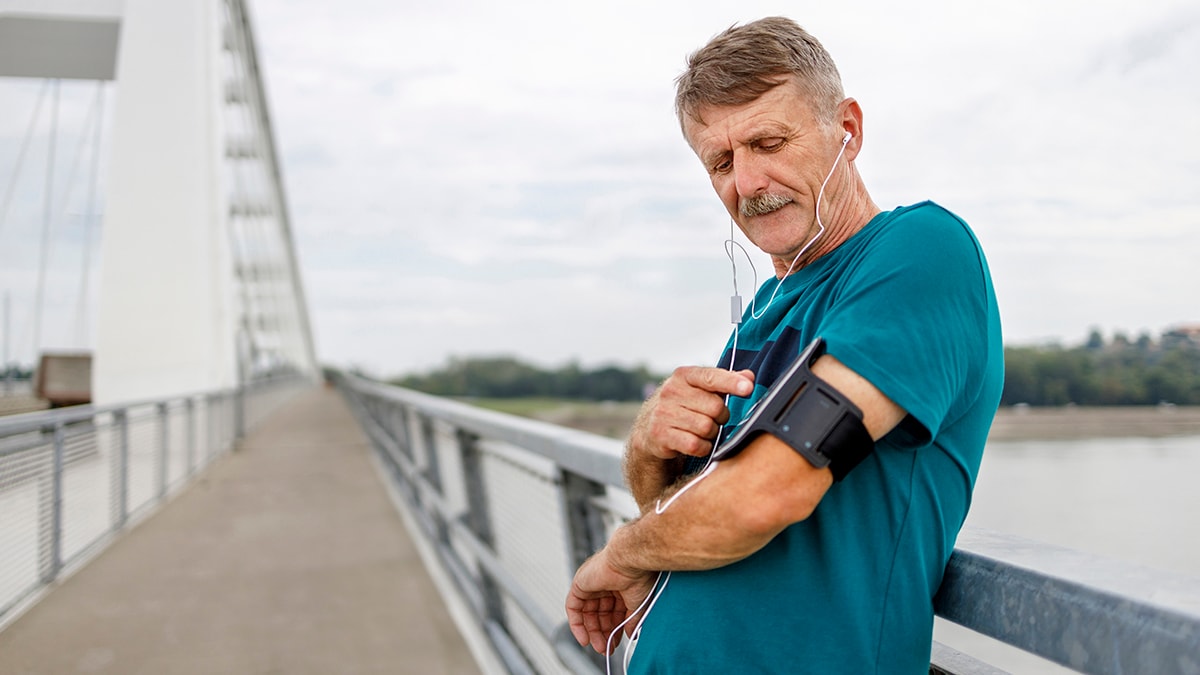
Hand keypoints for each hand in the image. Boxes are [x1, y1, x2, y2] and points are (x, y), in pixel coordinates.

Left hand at [565, 547, 656, 654]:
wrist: (629, 560)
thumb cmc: (639, 575)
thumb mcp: (639, 605)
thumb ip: (633, 621)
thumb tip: (632, 636)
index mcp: (620, 585)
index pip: (614, 611)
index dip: (615, 629)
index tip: (617, 643)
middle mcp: (605, 584)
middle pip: (600, 614)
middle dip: (604, 633)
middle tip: (607, 649)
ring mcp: (591, 583)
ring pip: (587, 613)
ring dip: (593, 632)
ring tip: (600, 647)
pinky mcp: (579, 584)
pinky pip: (573, 607)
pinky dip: (577, 625)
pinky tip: (585, 640)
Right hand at [629, 366, 753, 460]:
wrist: (649, 428)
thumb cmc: (683, 405)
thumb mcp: (700, 389)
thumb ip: (725, 381)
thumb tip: (749, 376)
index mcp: (683, 375)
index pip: (711, 377)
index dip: (732, 383)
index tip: (747, 389)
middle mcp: (671, 391)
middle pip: (715, 407)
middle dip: (721, 416)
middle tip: (714, 418)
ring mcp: (663, 413)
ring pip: (707, 427)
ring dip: (711, 433)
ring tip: (703, 430)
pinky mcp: (660, 435)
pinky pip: (696, 445)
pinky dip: (703, 447)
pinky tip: (697, 443)